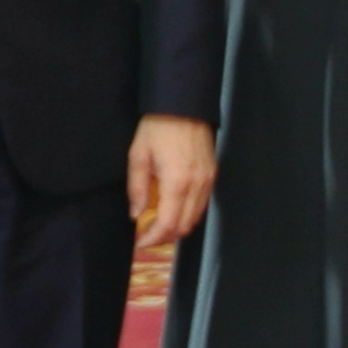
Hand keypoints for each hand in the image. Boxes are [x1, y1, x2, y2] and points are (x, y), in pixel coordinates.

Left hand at [127, 113, 215, 250]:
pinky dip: (188, 214)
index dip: (153, 239)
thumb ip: (137, 189)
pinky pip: (202, 204)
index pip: (168, 224)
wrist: (182, 105)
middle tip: (147, 236)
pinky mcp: (211, 174)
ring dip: (177, 227)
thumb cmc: (158, 127)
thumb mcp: (138, 156)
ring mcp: (207, 181)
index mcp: (177, 182)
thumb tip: (136, 214)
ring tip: (158, 225)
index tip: (141, 242)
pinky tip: (173, 209)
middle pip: (184, 227)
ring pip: (195, 218)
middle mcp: (196, 185)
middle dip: (165, 237)